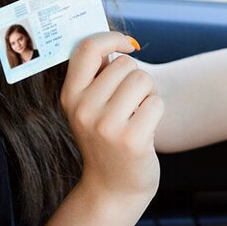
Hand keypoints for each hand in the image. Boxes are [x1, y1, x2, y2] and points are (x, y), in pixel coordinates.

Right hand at [60, 32, 163, 206]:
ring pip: (143, 80)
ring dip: (148, 94)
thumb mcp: (90, 106)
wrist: (113, 187)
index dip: (111, 38)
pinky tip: (145, 129)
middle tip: (130, 103)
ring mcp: (106, 126)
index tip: (127, 44)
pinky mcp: (131, 140)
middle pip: (125, 64)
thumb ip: (96, 74)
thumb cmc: (107, 137)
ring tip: (137, 115)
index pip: (87, 49)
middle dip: (135, 78)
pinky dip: (156, 111)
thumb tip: (115, 39)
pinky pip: (156, 102)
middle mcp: (83, 110)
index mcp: (70, 96)